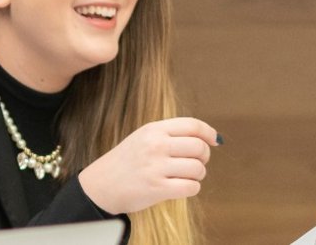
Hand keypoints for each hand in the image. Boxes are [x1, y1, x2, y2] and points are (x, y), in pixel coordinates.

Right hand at [78, 117, 218, 214]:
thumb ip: (171, 135)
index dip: (209, 133)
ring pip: (198, 169)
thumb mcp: (142, 138)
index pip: (192, 125)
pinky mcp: (157, 188)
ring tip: (183, 177)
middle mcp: (155, 145)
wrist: (100, 185)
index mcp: (152, 130)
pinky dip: (191, 189)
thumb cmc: (126, 162)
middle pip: (199, 147)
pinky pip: (191, 187)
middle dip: (204, 158)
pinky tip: (179, 188)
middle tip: (193, 163)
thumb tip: (212, 139)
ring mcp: (155, 167)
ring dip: (197, 175)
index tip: (215, 141)